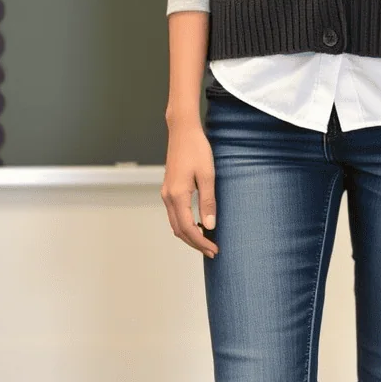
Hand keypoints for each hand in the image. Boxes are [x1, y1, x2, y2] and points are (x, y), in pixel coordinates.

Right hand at [161, 120, 219, 258]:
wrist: (182, 131)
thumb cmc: (197, 149)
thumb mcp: (207, 175)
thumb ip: (208, 201)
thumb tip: (210, 226)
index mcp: (177, 195)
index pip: (188, 228)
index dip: (201, 242)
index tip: (214, 249)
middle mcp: (168, 197)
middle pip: (179, 230)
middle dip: (195, 243)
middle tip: (212, 250)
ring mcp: (166, 192)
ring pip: (175, 223)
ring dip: (189, 234)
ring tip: (206, 239)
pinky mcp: (169, 188)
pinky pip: (174, 213)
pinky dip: (185, 223)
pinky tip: (198, 221)